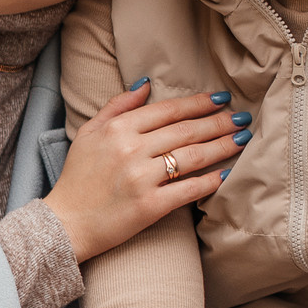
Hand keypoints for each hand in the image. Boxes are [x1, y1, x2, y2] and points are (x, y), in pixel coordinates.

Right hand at [42, 81, 246, 261]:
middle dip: (219, 122)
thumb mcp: (89, 133)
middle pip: (186, 130)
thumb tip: (147, 84)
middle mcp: (132, 150)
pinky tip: (226, 174)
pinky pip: (188, 190)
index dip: (199, 103)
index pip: (168, 110)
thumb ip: (117, 106)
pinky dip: (210, 182)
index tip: (221, 98)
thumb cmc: (77, 178)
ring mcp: (141, 178)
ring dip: (222, 146)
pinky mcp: (150, 206)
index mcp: (118, 129)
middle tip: (241, 117)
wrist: (65, 223)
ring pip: (193, 157)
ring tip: (242, 139)